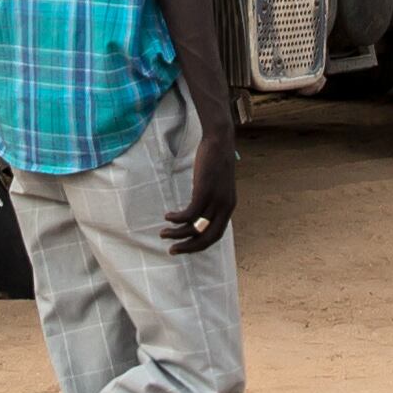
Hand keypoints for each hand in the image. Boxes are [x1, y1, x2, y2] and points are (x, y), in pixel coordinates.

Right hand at [164, 121, 239, 253]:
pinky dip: (177, 219)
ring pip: (195, 227)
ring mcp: (216, 200)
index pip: (215, 236)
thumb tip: (199, 211)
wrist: (220, 141)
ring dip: (177, 233)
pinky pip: (189, 214)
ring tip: (163, 233)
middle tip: (172, 251)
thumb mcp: (217, 184)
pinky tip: (167, 215)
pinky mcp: (205, 191)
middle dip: (188, 247)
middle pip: (207, 238)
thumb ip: (212, 199)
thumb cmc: (215, 161)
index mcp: (228, 208)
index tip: (184, 247)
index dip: (199, 246)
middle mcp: (225, 207)